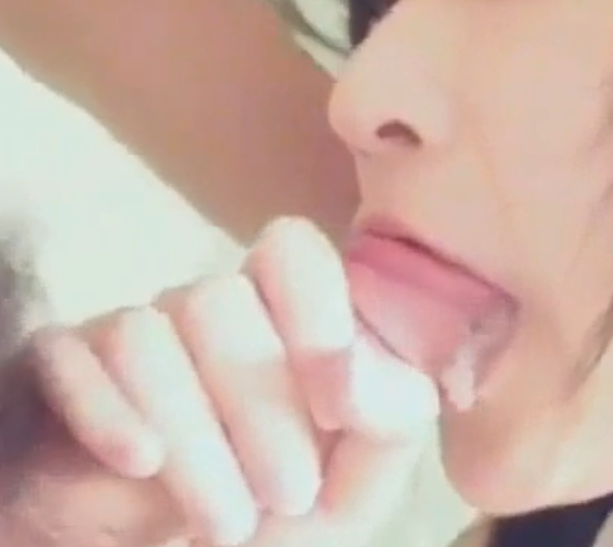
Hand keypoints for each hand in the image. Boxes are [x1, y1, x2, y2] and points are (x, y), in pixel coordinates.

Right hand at [30, 217, 439, 546]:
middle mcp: (209, 311)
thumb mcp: (353, 485)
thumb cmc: (277, 515)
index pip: (290, 251)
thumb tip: (355, 372)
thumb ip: (386, 420)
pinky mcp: (62, 366)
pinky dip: (107, 412)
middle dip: (262, 411)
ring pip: (147, 334)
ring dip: (194, 438)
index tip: (338, 411)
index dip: (316, 315)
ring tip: (227, 522)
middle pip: (221, 301)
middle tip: (288, 496)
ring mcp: (134, 333)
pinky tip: (142, 463)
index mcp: (284, 319)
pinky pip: (69, 357)